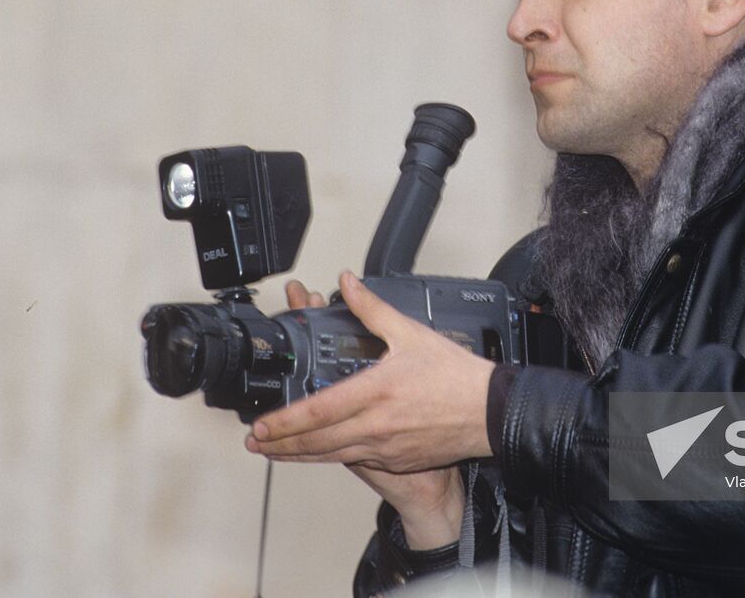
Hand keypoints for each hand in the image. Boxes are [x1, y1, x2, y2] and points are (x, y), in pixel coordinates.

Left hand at [246, 275, 491, 546]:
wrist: (490, 413)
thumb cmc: (456, 377)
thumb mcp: (411, 333)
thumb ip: (372, 308)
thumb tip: (348, 283)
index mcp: (376, 392)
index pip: (318, 410)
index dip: (285, 421)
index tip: (262, 423)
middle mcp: (376, 425)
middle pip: (316, 440)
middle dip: (280, 443)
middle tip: (255, 441)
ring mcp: (385, 446)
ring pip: (331, 455)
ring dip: (298, 455)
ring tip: (274, 452)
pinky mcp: (396, 458)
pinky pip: (353, 460)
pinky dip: (328, 458)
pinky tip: (318, 455)